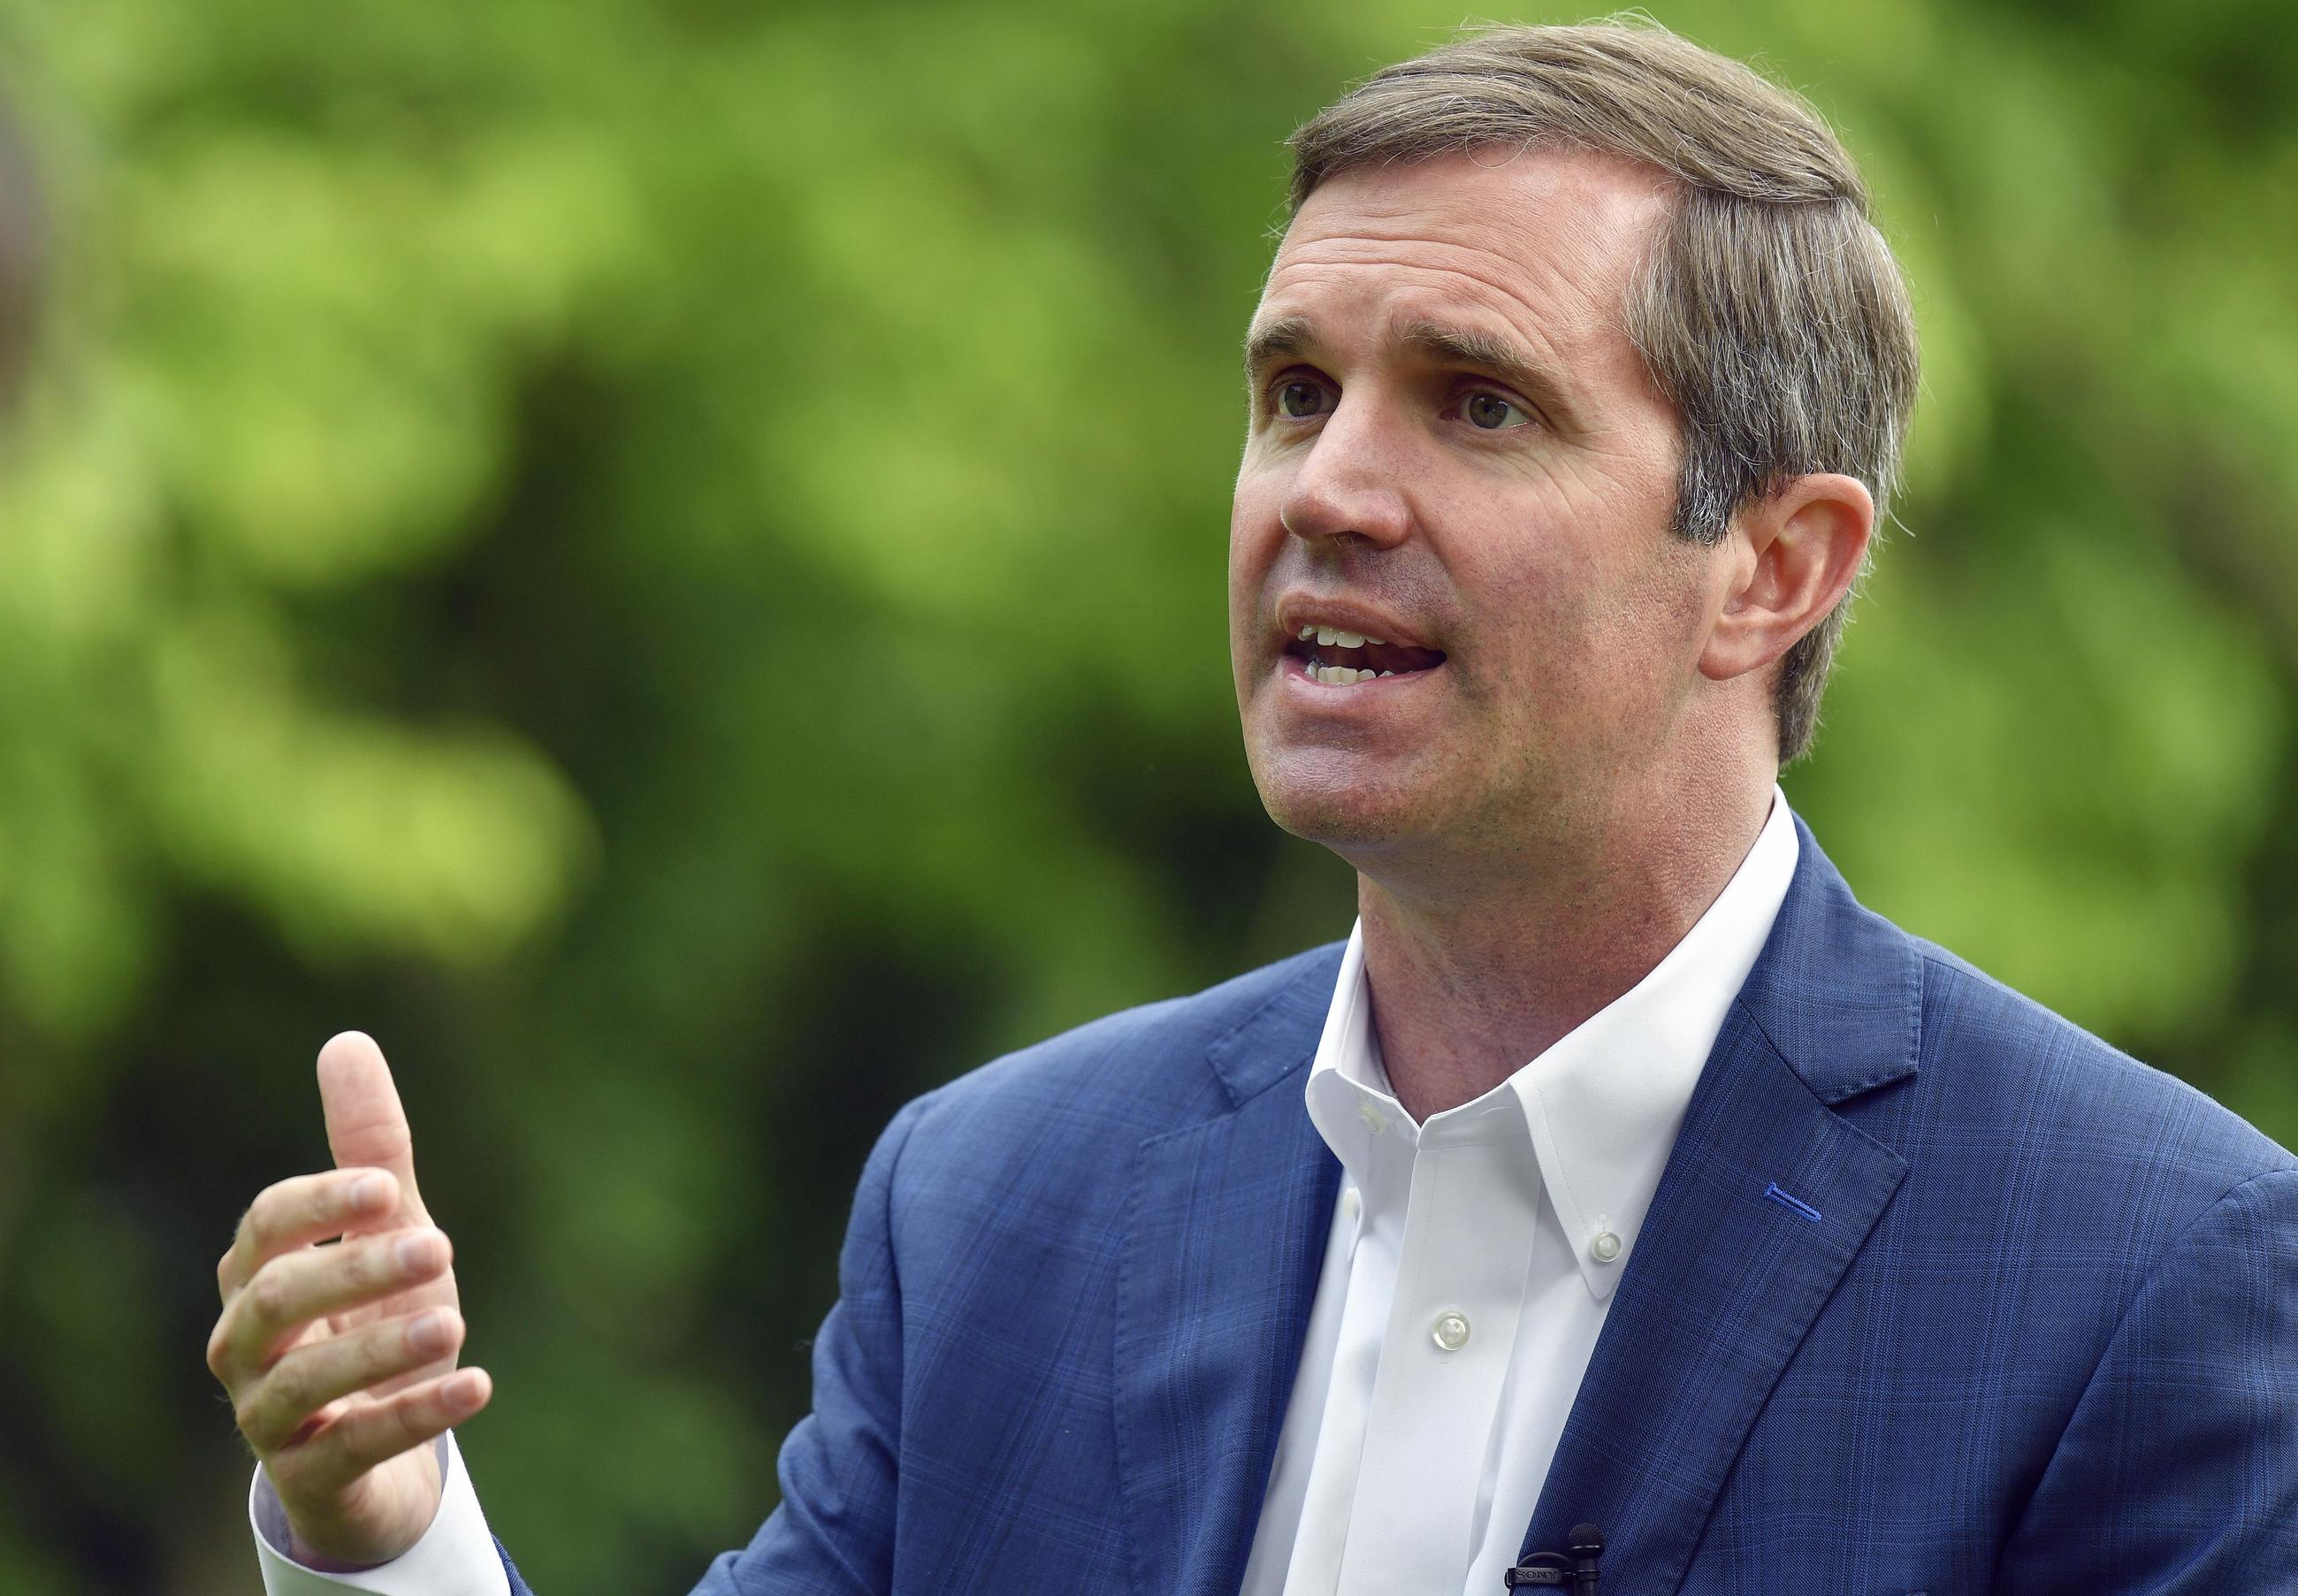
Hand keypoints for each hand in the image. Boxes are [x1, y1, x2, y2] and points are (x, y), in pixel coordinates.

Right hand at [207, 1032, 493, 1566]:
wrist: (375, 1452)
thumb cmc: (371, 1320)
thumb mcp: (384, 1234)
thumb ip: (368, 1149)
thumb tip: (347, 1040)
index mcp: (255, 1276)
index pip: (266, 1228)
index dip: (320, 1206)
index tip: (389, 1188)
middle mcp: (244, 1347)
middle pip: (275, 1300)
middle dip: (355, 1269)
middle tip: (440, 1246)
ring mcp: (268, 1417)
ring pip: (304, 1383)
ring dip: (380, 1349)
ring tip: (455, 1323)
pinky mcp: (308, 1477)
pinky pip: (353, 1449)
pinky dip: (415, 1415)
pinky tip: (479, 1385)